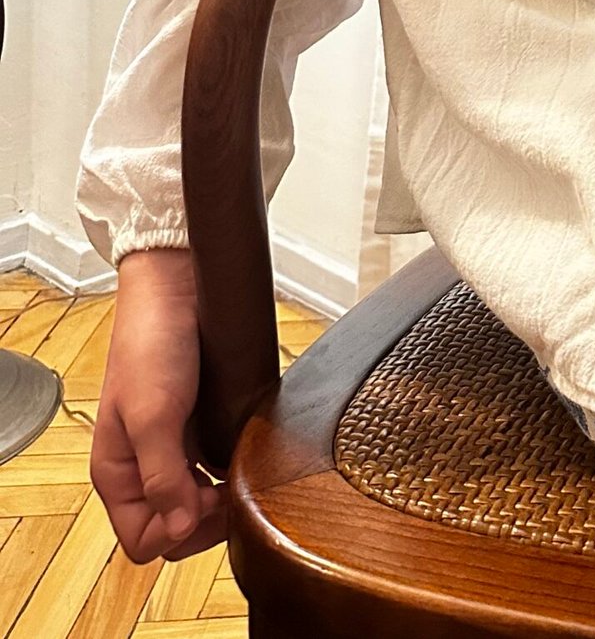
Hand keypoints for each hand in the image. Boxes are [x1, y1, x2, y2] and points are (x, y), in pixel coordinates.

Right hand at [90, 249, 228, 562]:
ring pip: (195, 502)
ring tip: (245, 472)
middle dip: (206, 521)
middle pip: (173, 527)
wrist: (176, 285)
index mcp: (117, 472)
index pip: (143, 540)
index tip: (212, 502)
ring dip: (221, 498)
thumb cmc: (153, 342)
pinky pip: (211, 469)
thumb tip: (181, 529)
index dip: (180, 532)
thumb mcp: (153, 413)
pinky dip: (229, 470)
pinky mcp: (196, 426)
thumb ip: (163, 475)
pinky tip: (246, 453)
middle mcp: (142, 466)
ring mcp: (171, 448)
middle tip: (236, 492)